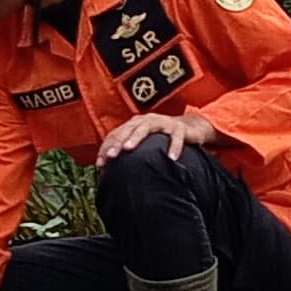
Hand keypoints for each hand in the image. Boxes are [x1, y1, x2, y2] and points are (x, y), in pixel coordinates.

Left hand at [101, 109, 217, 163]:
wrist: (190, 128)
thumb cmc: (162, 138)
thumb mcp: (144, 143)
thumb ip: (129, 151)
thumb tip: (111, 169)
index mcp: (135, 124)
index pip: (117, 134)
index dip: (107, 147)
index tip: (100, 163)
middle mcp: (147, 120)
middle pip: (128, 129)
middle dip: (118, 142)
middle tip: (111, 155)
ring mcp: (163, 122)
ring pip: (147, 128)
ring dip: (136, 138)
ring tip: (129, 149)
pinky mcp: (179, 128)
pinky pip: (176, 137)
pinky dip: (174, 147)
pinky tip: (171, 158)